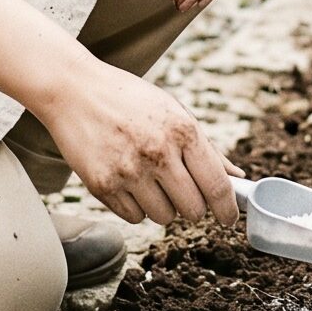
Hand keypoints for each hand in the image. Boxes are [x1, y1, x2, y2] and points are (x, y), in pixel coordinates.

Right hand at [43, 53, 241, 226]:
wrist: (74, 91)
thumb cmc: (130, 100)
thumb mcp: (173, 112)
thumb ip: (207, 148)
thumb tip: (237, 179)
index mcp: (182, 130)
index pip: (216, 185)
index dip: (228, 209)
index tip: (229, 219)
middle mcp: (157, 152)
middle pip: (193, 209)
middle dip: (193, 207)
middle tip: (184, 193)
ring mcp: (128, 171)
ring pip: (163, 217)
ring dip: (162, 206)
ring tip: (148, 177)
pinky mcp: (102, 185)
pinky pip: (134, 217)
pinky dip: (136, 206)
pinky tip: (127, 180)